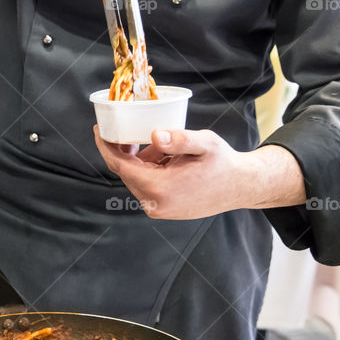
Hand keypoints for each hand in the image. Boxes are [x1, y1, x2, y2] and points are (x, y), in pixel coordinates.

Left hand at [93, 126, 306, 219]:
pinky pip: (146, 185)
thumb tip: (154, 135)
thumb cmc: (223, 163)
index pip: (120, 166)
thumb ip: (179, 139)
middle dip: (122, 150)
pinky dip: (148, 169)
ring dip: (139, 160)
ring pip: (136, 178)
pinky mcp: (163, 210)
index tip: (98, 129)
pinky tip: (162, 157)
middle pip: (126, 172)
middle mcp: (154, 204)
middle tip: (125, 129)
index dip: (106, 147)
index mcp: (159, 189)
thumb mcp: (205, 144)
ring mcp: (158, 210)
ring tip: (155, 144)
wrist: (241, 187)